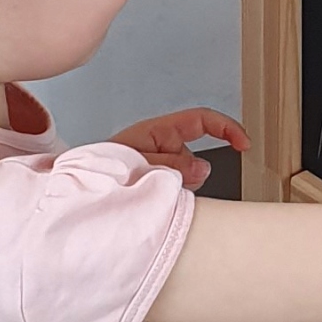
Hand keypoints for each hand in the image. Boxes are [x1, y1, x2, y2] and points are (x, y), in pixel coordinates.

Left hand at [109, 107, 248, 190]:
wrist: (78, 191)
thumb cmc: (100, 167)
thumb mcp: (138, 161)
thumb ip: (172, 165)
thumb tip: (203, 168)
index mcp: (159, 131)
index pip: (202, 120)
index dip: (227, 128)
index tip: (243, 143)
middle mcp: (161, 145)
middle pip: (196, 154)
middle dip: (194, 173)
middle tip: (177, 187)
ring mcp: (160, 164)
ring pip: (188, 175)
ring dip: (179, 187)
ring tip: (152, 194)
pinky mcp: (157, 182)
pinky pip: (177, 188)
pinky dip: (172, 196)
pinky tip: (155, 202)